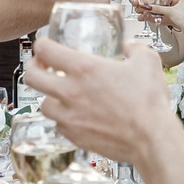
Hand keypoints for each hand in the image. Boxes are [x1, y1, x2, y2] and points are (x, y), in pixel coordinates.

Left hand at [24, 36, 183, 167]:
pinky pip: (59, 125)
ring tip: (61, 95)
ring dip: (49, 97)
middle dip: (33, 68)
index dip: (41, 45)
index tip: (45, 47)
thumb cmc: (149, 101)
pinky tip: (76, 115)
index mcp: (84, 68)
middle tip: (42, 67)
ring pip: (43, 104)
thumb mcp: (147, 62)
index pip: (45, 50)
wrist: (152, 139)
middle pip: (31, 77)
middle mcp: (70, 92)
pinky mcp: (75, 137)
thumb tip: (129, 46)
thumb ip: (135, 48)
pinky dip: (63, 119)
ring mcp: (70, 117)